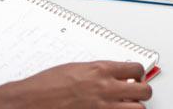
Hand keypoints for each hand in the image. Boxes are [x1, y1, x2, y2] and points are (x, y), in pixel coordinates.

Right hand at [0, 61, 151, 108]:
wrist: (29, 103)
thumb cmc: (44, 87)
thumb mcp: (73, 69)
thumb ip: (95, 72)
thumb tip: (109, 75)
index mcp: (99, 70)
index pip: (135, 68)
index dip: (137, 74)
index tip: (135, 77)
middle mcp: (105, 88)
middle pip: (143, 90)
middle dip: (141, 92)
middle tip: (135, 94)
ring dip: (134, 108)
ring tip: (126, 107)